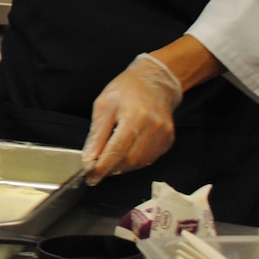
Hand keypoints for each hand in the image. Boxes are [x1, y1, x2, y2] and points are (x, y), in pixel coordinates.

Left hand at [82, 53, 184, 180]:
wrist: (155, 81)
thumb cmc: (127, 89)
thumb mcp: (104, 105)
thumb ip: (97, 134)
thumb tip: (89, 158)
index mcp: (134, 116)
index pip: (116, 150)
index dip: (102, 167)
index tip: (90, 177)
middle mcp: (153, 127)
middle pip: (129, 160)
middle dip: (111, 168)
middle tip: (97, 168)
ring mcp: (164, 135)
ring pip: (139, 163)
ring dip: (122, 166)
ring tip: (110, 159)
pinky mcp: (168, 140)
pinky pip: (149, 159)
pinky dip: (134, 161)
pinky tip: (126, 153)